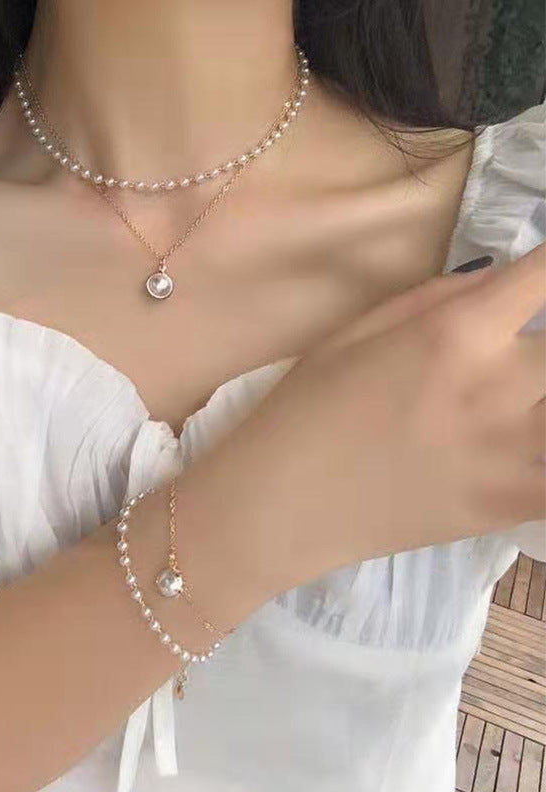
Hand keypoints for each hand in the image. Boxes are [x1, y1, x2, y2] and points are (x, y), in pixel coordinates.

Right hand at [262, 244, 545, 561]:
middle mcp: (496, 385)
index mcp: (454, 333)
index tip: (539, 281)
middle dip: (543, 343)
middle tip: (505, 355)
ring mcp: (510, 451)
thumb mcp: (353, 334)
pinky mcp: (508, 504)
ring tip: (518, 401)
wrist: (280, 503)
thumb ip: (435, 297)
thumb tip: (499, 279)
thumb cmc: (301, 409)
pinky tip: (529, 455)